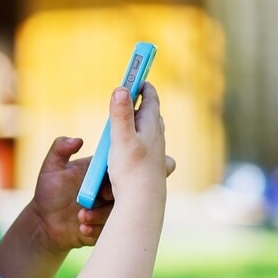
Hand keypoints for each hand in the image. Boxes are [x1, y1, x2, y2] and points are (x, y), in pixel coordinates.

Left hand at [29, 137, 113, 252]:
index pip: (115, 168)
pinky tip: (82, 228)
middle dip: (112, 196)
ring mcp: (107, 209)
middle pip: (123, 190)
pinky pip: (109, 229)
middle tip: (98, 199)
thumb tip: (78, 140)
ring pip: (117, 211)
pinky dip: (96, 229)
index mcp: (98, 173)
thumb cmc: (48, 193)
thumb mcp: (51, 168)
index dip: (114, 173)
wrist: (44, 223)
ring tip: (81, 216)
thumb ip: (60, 149)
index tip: (104, 183)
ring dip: (100, 215)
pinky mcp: (105, 227)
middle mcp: (107, 190)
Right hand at [107, 82, 170, 200]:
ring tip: (133, 119)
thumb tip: (121, 88)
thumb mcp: (121, 138)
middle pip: (152, 114)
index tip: (138, 74)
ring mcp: (155, 153)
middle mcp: (157, 138)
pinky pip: (147, 148)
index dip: (144, 85)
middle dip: (144, 103)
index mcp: (151, 126)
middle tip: (134, 94)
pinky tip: (132, 150)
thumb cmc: (132, 170)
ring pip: (151, 132)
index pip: (151, 99)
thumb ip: (120, 114)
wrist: (143, 203)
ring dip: (142, 122)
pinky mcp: (151, 167)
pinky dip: (140, 141)